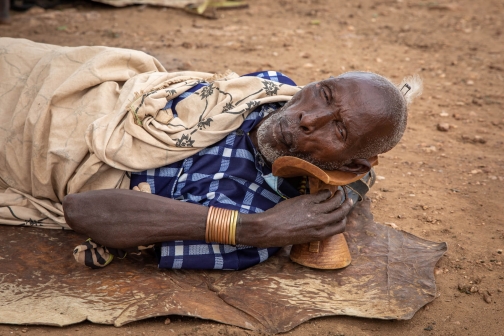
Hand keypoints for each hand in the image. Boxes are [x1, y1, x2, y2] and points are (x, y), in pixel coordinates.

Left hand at [238, 189, 352, 246]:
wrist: (270, 228)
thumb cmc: (283, 236)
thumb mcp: (303, 238)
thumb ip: (314, 231)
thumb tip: (321, 224)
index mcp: (320, 234)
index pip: (340, 226)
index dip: (344, 219)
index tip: (344, 215)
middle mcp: (320, 223)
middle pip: (341, 212)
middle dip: (347, 205)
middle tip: (349, 200)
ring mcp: (315, 211)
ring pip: (334, 201)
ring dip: (339, 195)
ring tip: (340, 192)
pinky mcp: (307, 201)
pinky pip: (322, 194)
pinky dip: (326, 192)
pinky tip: (325, 191)